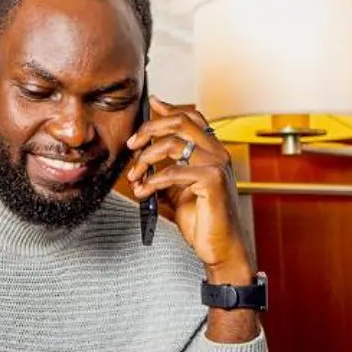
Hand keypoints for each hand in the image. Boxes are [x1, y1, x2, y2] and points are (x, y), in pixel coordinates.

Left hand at [126, 96, 252, 281]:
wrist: (220, 247)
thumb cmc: (202, 219)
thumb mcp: (177, 188)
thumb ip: (166, 167)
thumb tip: (144, 151)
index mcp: (212, 151)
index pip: (191, 118)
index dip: (169, 109)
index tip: (150, 104)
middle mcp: (218, 153)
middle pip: (180, 122)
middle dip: (150, 129)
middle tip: (131, 144)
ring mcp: (217, 165)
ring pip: (173, 144)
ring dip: (145, 159)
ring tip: (135, 176)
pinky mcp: (213, 180)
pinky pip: (173, 171)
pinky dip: (152, 181)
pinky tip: (143, 191)